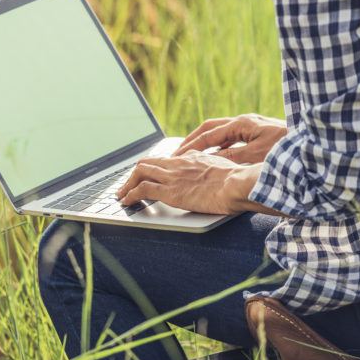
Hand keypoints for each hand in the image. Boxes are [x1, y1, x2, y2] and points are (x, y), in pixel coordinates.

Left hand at [116, 152, 260, 214]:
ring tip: (121, 195)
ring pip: (139, 174)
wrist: (237, 184)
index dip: (152, 168)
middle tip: (127, 185)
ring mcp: (172, 177)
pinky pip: (142, 190)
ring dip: (127, 185)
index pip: (163, 160)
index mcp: (190, 157)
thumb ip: (210, 168)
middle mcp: (177, 164)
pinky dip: (131, 195)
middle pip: (146, 164)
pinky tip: (127, 202)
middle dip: (133, 175)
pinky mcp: (170, 191)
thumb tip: (210, 174)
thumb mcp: (222, 166)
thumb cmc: (237, 180)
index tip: (147, 175)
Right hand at [174, 113, 286, 163]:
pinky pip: (231, 138)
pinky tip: (216, 156)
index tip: (177, 157)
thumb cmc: (289, 150)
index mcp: (242, 123)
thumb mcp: (257, 155)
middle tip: (176, 153)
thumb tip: (210, 158)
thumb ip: (232, 157)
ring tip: (191, 155)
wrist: (317, 144)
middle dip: (191, 140)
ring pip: (220, 132)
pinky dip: (218, 146)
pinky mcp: (259, 132)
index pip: (208, 134)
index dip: (190, 146)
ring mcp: (252, 125)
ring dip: (204, 142)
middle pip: (210, 128)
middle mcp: (245, 121)